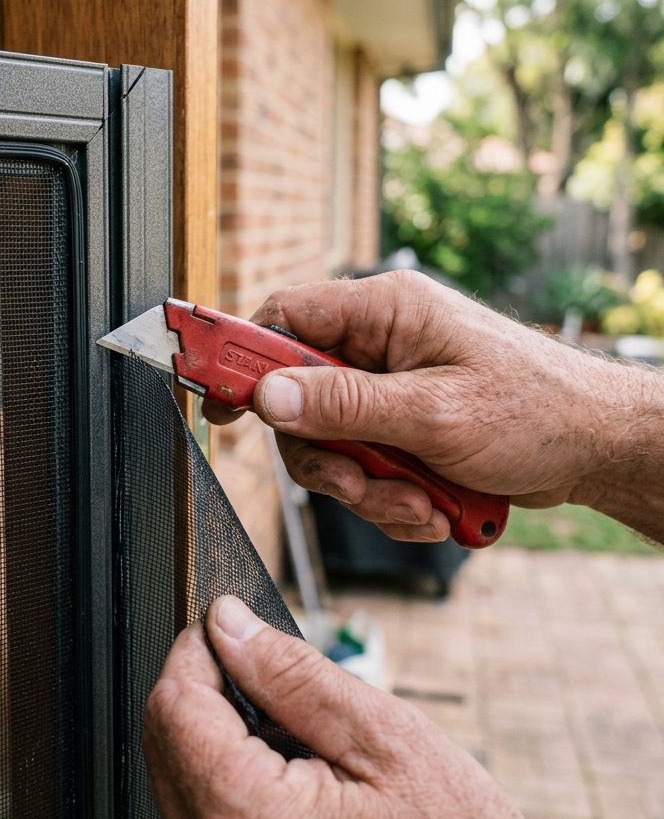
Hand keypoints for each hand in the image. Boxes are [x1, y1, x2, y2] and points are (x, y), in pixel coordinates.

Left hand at [143, 596, 555, 818]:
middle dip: (207, 688)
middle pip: (165, 740)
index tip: (227, 626)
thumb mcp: (384, 739)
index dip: (197, 649)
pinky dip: (230, 777)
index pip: (174, 706)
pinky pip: (199, 813)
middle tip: (269, 676)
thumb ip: (290, 674)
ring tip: (294, 738)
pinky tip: (287, 777)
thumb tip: (226, 624)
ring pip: (178, 774)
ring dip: (219, 734)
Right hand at [202, 271, 663, 542]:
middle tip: (362, 484)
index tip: (220, 404)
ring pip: (331, 443)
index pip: (283, 317)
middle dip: (328, 457)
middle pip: (300, 398)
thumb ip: (343, 404)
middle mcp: (379, 344)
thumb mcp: (433, 413)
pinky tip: (433, 507)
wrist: (597, 448)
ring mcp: (390, 387)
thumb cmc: (537, 410)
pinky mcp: (403, 424)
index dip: (241, 356)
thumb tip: (268, 394)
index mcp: (383, 312)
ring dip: (367, 488)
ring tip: (419, 503)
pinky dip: (391, 497)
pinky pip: (365, 465)